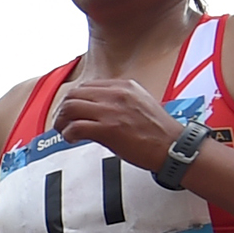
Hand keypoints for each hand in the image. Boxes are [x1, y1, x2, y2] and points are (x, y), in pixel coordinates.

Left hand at [48, 78, 180, 170]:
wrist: (172, 146)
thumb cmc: (157, 130)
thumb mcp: (139, 103)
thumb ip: (118, 100)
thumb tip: (95, 107)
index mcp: (124, 86)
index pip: (86, 86)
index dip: (73, 99)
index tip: (70, 112)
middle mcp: (116, 94)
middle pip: (74, 94)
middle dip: (62, 109)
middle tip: (61, 122)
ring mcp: (111, 111)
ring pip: (70, 108)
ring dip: (61, 121)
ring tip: (64, 131)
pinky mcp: (108, 129)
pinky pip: (76, 127)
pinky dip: (68, 134)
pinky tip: (72, 139)